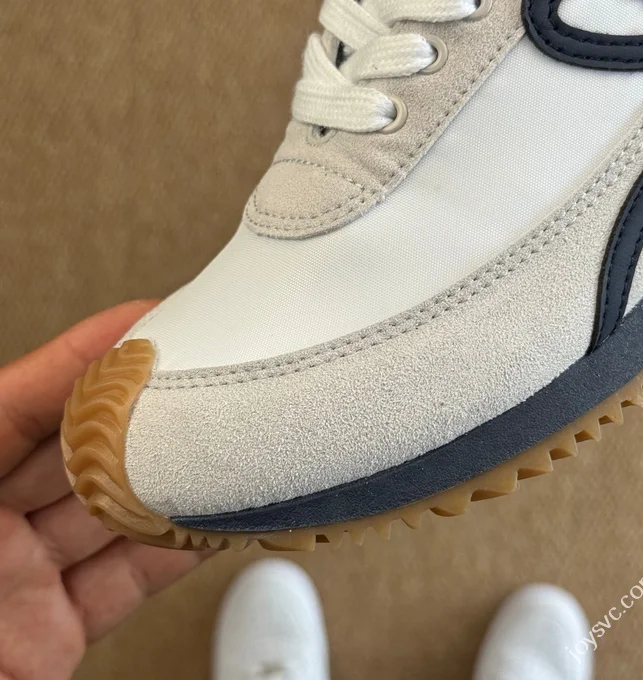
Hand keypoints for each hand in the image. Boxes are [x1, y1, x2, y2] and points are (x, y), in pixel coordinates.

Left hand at [0, 302, 211, 679]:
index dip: (84, 356)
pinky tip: (208, 522)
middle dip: (141, 417)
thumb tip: (51, 419)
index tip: (143, 324)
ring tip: (220, 448)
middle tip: (197, 383)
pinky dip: (173, 552)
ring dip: (170, 485)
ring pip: (110, 516)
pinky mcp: (48, 635)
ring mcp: (15, 583)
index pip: (17, 400)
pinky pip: (123, 581)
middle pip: (75, 453)